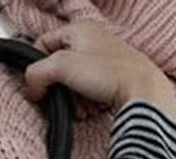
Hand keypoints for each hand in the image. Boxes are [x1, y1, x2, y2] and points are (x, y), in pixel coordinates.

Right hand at [23, 20, 175, 122]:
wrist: (143, 93)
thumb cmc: (110, 74)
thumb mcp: (62, 66)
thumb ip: (37, 73)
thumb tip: (31, 87)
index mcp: (80, 29)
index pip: (43, 44)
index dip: (37, 65)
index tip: (38, 84)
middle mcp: (94, 42)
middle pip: (60, 68)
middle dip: (59, 90)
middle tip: (63, 101)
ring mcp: (105, 61)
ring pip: (76, 83)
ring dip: (73, 101)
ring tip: (81, 110)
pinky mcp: (115, 79)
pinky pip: (91, 93)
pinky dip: (88, 105)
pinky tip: (92, 111)